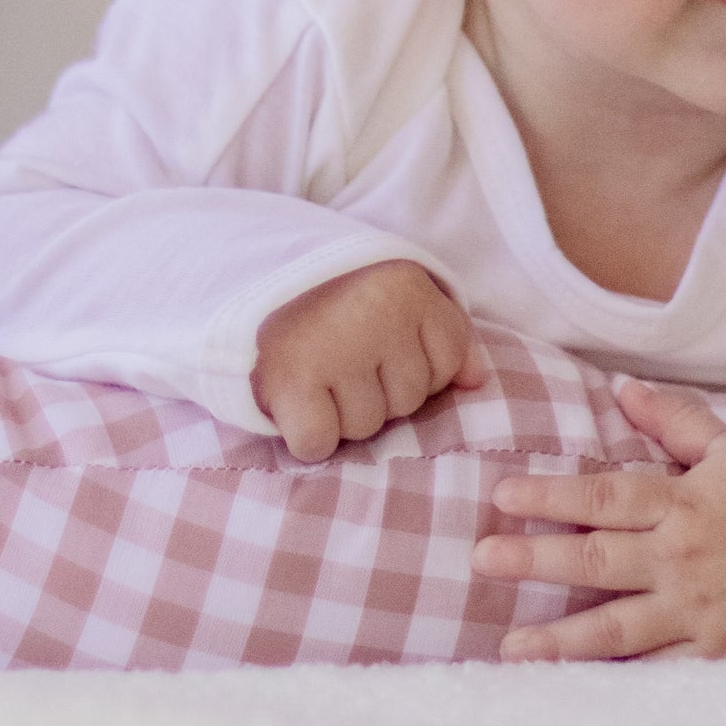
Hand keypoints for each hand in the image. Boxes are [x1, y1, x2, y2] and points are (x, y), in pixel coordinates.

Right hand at [252, 262, 487, 462]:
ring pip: (366, 426)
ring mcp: (336, 347)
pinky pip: (320, 442)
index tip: (380, 344)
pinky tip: (298, 401)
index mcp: (409, 287)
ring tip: (318, 375)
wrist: (249, 283)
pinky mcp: (293, 379)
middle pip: (409, 400)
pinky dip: (307, 435)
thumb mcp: (396, 299)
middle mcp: (378, 313)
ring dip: (342, 414)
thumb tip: (476, 381)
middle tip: (340, 358)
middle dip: (377, 392)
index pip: (447, 364)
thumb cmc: (334, 301)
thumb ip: (444, 336)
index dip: (415, 365)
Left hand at [472, 380, 725, 660]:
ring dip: (560, 638)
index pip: (604, 494)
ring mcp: (698, 610)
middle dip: (534, 558)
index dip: (551, 494)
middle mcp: (682, 557)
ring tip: (511, 646)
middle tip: (480, 558)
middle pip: (596, 557)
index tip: (501, 495)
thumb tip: (622, 387)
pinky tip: (576, 692)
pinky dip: (618, 684)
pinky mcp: (718, 656)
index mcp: (682, 503)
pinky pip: (659, 673)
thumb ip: (673, 421)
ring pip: (617, 626)